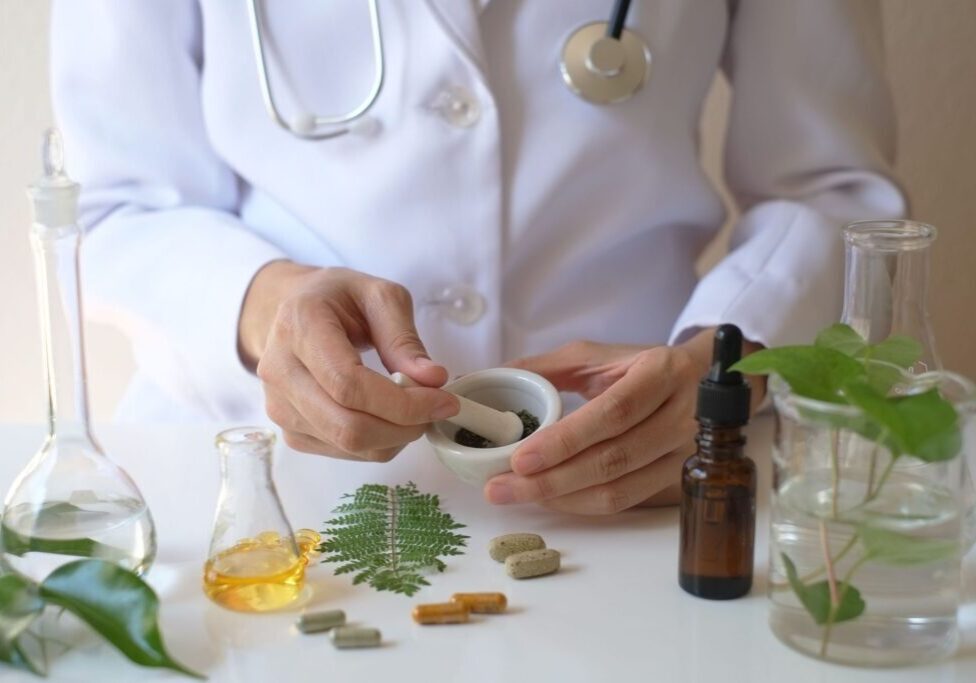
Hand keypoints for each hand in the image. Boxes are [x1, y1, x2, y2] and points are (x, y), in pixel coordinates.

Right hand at [239, 261, 458, 460]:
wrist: (290, 309)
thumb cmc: (337, 298)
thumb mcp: (379, 297)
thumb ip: (404, 339)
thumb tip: (432, 380)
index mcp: (300, 327)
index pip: (349, 384)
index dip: (402, 403)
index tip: (443, 400)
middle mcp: (280, 370)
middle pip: (346, 426)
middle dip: (404, 427)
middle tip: (436, 410)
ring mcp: (279, 405)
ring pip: (346, 445)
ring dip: (394, 437)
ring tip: (415, 411)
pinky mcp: (288, 428)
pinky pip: (340, 452)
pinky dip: (376, 444)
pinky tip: (389, 418)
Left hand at [484, 330, 764, 513]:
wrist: (705, 382)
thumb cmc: (641, 366)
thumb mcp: (599, 355)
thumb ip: (547, 367)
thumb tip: (491, 377)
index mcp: (662, 373)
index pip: (614, 413)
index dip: (566, 440)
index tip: (520, 458)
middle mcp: (681, 417)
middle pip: (613, 459)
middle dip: (551, 479)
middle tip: (501, 487)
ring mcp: (685, 454)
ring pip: (619, 488)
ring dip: (561, 498)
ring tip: (514, 496)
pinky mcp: (677, 480)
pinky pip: (625, 501)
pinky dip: (581, 505)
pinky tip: (549, 500)